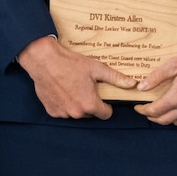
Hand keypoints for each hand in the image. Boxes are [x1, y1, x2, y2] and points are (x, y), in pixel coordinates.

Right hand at [17, 36, 137, 119]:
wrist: (44, 61)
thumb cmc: (70, 63)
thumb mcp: (96, 69)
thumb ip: (115, 78)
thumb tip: (132, 84)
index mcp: (89, 105)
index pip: (106, 115)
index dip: (107, 105)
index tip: (103, 96)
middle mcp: (76, 113)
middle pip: (91, 114)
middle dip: (91, 103)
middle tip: (86, 87)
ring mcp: (62, 113)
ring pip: (76, 113)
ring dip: (77, 104)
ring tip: (74, 87)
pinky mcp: (51, 111)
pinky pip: (63, 111)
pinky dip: (65, 104)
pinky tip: (63, 90)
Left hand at [134, 38, 176, 125]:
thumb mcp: (174, 64)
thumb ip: (156, 77)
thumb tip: (142, 87)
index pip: (154, 111)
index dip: (143, 111)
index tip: (138, 108)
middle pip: (164, 121)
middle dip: (152, 117)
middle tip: (147, 111)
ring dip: (167, 118)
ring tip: (163, 110)